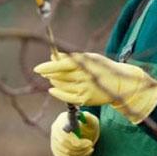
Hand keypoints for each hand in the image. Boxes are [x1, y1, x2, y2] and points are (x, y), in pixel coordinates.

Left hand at [35, 52, 156, 122]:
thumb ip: (71, 58)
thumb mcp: (89, 58)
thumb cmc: (102, 67)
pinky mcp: (85, 99)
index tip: (36, 69)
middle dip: (49, 74)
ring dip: (54, 82)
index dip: (47, 67)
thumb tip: (53, 56)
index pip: (61, 65)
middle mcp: (84, 77)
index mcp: (85, 64)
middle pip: (59, 76)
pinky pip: (66, 97)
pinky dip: (57, 93)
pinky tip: (52, 89)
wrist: (120, 83)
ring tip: (52, 78)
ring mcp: (84, 89)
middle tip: (44, 72)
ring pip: (61, 86)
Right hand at [50, 111, 99, 155]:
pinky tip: (83, 153)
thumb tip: (84, 116)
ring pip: (65, 152)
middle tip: (91, 146)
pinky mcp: (55, 148)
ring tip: (89, 149)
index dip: (77, 141)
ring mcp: (54, 139)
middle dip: (80, 148)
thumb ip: (89, 118)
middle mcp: (55, 128)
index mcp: (63, 119)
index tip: (89, 143)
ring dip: (80, 153)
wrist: (84, 132)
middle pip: (64, 143)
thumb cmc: (88, 125)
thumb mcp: (91, 120)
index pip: (66, 133)